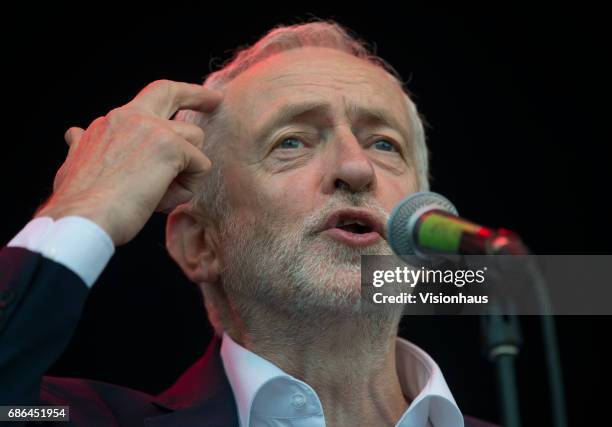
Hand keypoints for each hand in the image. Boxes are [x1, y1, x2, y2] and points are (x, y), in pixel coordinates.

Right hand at [37, 80, 222, 245]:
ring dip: (185, 174)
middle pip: (172, 92)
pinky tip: (161, 200)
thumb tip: (75, 133)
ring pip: (194, 141)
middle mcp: (130, 116)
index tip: (188, 97)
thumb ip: (84, 145)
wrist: (80, 218)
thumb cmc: (79, 203)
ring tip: (158, 197)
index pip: (147, 98)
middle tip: (216, 101)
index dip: (171, 96)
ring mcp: (152, 128)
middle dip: (198, 95)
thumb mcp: (75, 164)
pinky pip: (200, 166)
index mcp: (111, 123)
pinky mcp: (170, 146)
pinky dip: (187, 188)